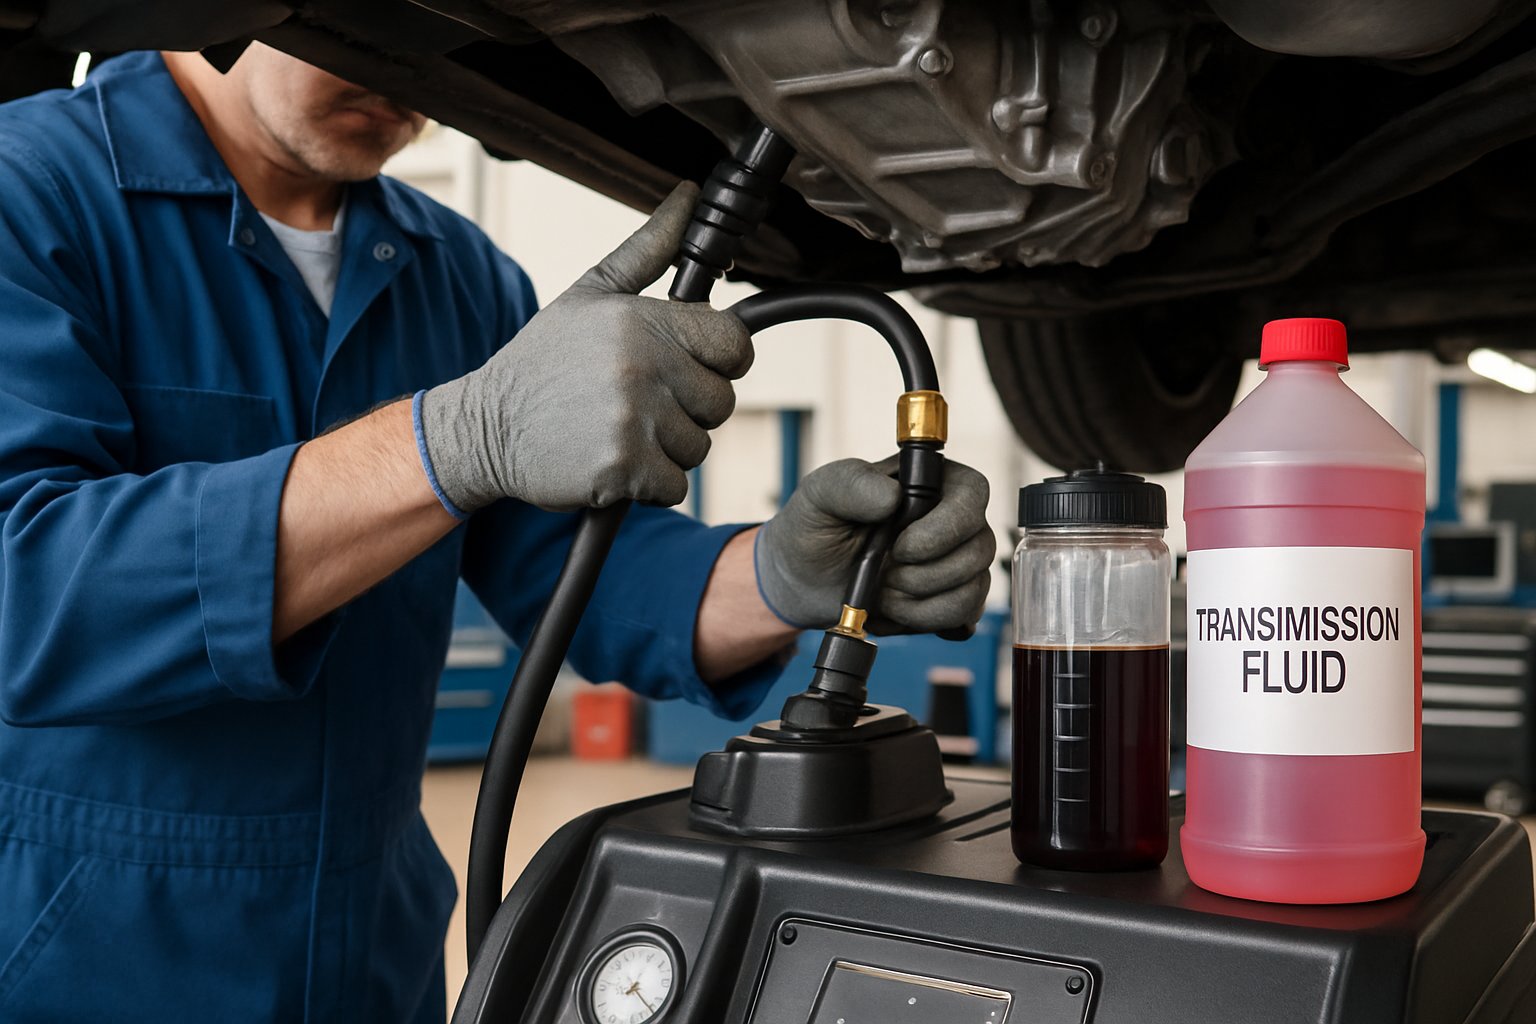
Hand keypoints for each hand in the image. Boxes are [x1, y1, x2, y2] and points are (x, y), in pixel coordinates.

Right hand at [419, 183, 751, 512]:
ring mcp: (633, 420)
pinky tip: (611, 461)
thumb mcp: (590, 294)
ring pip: (698, 447)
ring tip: (617, 430)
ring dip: (665, 449)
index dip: (719, 360)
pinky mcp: (623, 469)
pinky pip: (675, 486)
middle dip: (687, 410)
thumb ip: (648, 247)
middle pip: (720, 402)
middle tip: (635, 403)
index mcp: (641, 320)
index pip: (735, 345)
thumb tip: (687, 194)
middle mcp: (641, 367)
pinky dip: (648, 484)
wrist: (485, 427)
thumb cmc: (544, 361)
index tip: (687, 367)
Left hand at [754, 456, 994, 633]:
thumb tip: (892, 496)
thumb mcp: (819, 495)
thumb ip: (850, 484)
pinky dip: (921, 620)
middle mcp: (953, 519)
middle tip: (881, 573)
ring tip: (881, 591)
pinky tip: (892, 608)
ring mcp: (957, 561)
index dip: (944, 528)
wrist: (803, 579)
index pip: (973, 493)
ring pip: (972, 589)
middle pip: (978, 549)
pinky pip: (962, 617)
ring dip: (918, 601)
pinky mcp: (951, 598)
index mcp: (930, 480)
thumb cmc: (814, 527)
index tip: (900, 547)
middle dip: (922, 574)